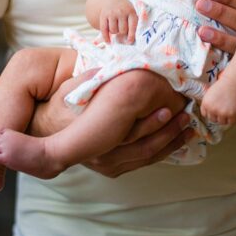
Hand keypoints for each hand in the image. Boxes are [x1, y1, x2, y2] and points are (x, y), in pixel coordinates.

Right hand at [30, 69, 194, 177]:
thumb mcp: (69, 91)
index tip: (171, 108)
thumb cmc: (59, 109)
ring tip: (188, 129)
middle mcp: (101, 155)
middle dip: (169, 132)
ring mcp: (106, 165)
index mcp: (94, 136)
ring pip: (145, 157)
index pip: (129, 131)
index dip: (152, 122)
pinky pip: (141, 163)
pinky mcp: (111, 169)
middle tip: (187, 117)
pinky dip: (161, 152)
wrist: (47, 135)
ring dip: (170, 143)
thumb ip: (90, 80)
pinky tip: (176, 141)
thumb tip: (111, 67)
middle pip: (143, 147)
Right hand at [100, 0, 137, 43]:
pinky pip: (104, 29)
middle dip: (122, 33)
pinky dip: (106, 37)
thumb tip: (129, 41)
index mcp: (131, 11)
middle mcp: (121, 12)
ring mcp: (111, 13)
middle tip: (122, 31)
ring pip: (113, 31)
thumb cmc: (125, 10)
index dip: (131, 35)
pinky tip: (108, 41)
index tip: (129, 41)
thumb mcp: (132, 12)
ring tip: (116, 28)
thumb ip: (134, 24)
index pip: (132, 26)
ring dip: (115, 32)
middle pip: (122, 30)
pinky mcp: (103, 15)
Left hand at [199, 79, 235, 125]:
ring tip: (228, 111)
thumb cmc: (223, 86)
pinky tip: (233, 112)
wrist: (234, 83)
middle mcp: (212, 109)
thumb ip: (208, 103)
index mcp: (205, 104)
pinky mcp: (232, 115)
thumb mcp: (210, 94)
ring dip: (224, 118)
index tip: (214, 111)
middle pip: (212, 119)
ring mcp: (222, 113)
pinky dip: (232, 119)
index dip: (210, 112)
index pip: (205, 114)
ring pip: (221, 122)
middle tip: (222, 110)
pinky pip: (231, 122)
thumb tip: (208, 111)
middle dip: (217, 116)